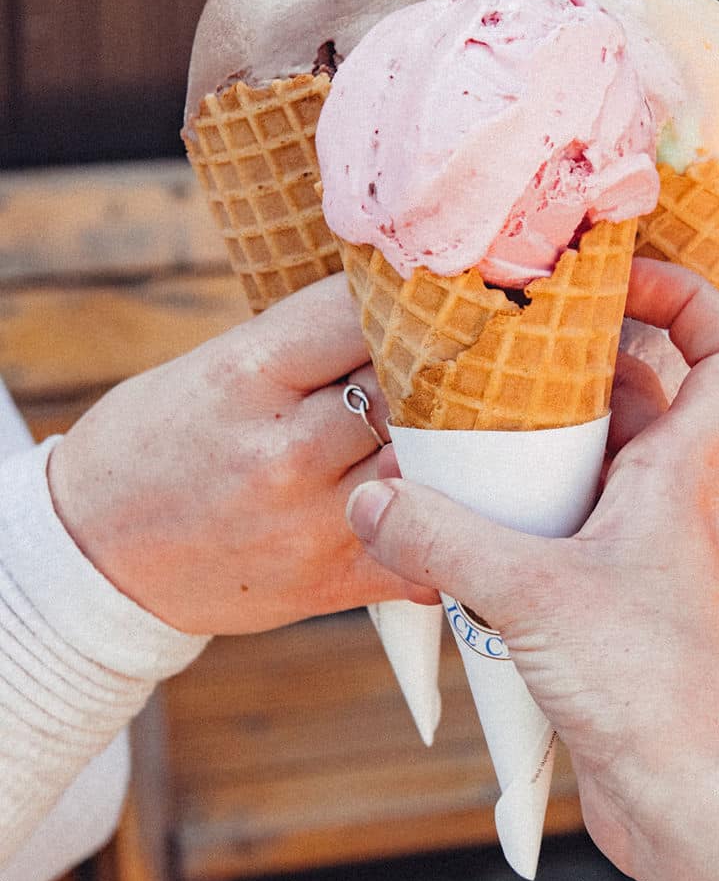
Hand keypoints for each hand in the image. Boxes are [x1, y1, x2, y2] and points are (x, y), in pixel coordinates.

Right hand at [48, 275, 435, 633]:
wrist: (95, 555)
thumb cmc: (157, 443)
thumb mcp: (213, 367)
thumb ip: (307, 346)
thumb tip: (404, 309)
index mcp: (247, 376)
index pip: (364, 314)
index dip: (401, 302)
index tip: (419, 300)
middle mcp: (283, 450)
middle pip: (409, 386)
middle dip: (437, 369)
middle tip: (461, 359)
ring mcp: (311, 522)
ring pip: (427, 460)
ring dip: (448, 440)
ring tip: (459, 422)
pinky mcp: (330, 579)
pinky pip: (424, 551)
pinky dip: (447, 528)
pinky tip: (454, 503)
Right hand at [347, 259, 718, 875]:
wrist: (691, 798)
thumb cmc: (647, 684)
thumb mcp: (530, 593)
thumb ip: (443, 536)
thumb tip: (371, 494)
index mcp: (679, 474)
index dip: (694, 299)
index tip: (624, 276)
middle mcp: (668, 505)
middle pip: (640, 402)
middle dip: (578, 365)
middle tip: (499, 343)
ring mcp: (643, 558)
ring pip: (595, 469)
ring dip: (540, 444)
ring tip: (461, 420)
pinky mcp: (613, 608)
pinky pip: (567, 532)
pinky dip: (524, 514)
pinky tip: (459, 519)